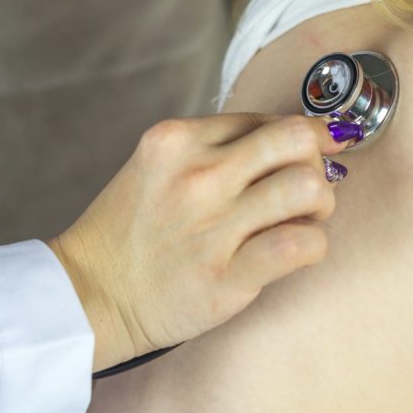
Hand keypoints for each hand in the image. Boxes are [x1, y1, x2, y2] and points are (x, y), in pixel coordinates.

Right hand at [47, 114, 349, 371]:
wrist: (91, 293)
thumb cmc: (134, 228)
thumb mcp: (161, 164)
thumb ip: (218, 145)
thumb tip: (301, 136)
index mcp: (179, 140)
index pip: (269, 119)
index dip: (300, 138)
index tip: (309, 154)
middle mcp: (197, 176)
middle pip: (297, 139)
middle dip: (318, 160)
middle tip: (310, 184)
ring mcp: (211, 227)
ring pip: (307, 187)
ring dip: (321, 203)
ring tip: (305, 219)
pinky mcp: (225, 277)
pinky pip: (300, 245)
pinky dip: (313, 244)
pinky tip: (297, 250)